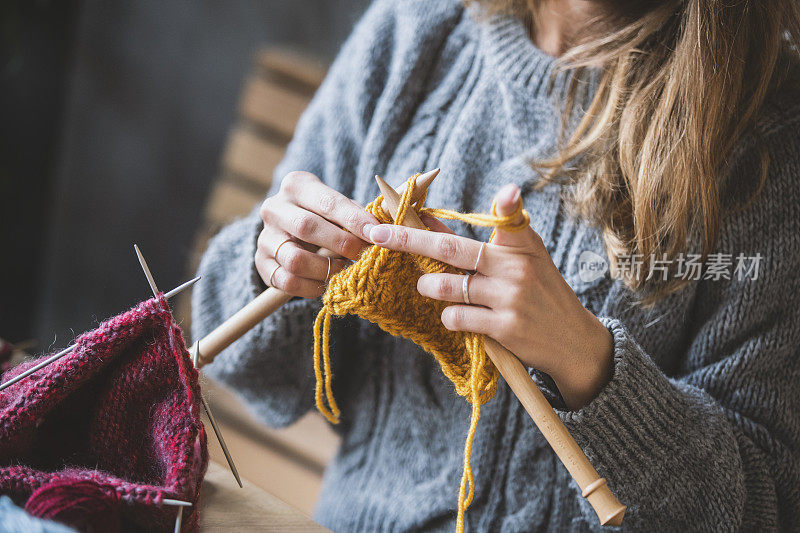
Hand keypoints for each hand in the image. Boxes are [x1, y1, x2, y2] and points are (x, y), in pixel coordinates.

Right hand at [256, 171, 378, 297]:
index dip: (353, 219)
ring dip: (326, 269)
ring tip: (344, 270)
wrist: (290, 232)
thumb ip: (358, 216)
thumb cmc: (325, 217)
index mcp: (296, 185)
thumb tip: (384, 229)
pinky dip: (311, 287)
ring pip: (295, 259)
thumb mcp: (338, 208)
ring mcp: (264, 237)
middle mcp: (274, 207)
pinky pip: (287, 281)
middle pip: (307, 227)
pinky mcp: (261, 263)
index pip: (327, 201)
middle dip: (340, 244)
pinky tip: (326, 283)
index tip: (375, 233)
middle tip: (363, 255)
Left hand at [367, 184, 613, 408]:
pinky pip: (456, 317)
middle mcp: (516, 267)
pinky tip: (458, 316)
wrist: (573, 341)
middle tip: (379, 232)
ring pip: (447, 286)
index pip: (503, 216)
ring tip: (428, 285)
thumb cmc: (539, 292)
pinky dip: (449, 316)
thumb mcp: (522, 259)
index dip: (501, 200)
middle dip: (409, 238)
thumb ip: (480, 241)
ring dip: (429, 285)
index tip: (474, 189)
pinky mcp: (504, 327)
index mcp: (522, 244)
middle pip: (450, 247)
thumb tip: (430, 221)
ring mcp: (509, 298)